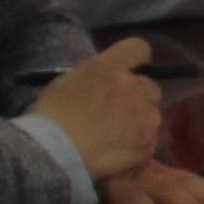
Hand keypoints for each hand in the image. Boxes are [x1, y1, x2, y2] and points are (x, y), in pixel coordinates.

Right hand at [24, 37, 165, 182]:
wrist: (56, 152)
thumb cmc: (52, 115)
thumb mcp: (69, 80)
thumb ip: (96, 77)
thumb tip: (105, 84)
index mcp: (111, 67)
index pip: (138, 48)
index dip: (136, 59)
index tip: (130, 70)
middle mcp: (135, 88)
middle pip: (150, 87)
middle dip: (138, 97)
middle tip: (118, 112)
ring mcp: (145, 117)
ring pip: (152, 116)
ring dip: (140, 122)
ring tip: (117, 138)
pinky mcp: (147, 145)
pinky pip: (148, 142)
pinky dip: (137, 147)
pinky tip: (118, 154)